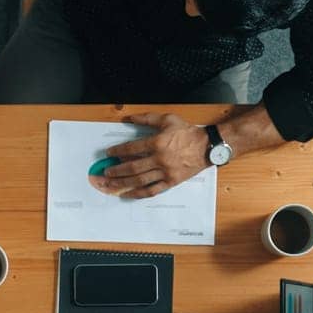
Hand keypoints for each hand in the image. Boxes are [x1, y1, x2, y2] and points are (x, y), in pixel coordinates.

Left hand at [94, 114, 209, 198]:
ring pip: (139, 180)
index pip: (131, 148)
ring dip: (123, 183)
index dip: (117, 151)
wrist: (207, 146)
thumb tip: (129, 118)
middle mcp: (160, 159)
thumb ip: (147, 119)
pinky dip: (138, 193)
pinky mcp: (171, 182)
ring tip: (111, 184)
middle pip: (132, 167)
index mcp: (158, 143)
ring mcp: (165, 172)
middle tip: (105, 172)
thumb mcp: (167, 119)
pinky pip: (152, 190)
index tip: (109, 153)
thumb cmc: (187, 132)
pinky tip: (127, 194)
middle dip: (116, 170)